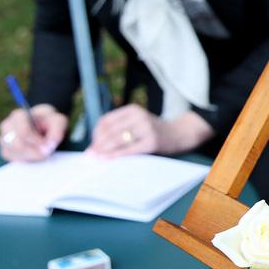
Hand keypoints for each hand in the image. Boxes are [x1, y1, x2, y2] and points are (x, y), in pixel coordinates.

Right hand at [0, 104, 65, 161]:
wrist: (44, 127)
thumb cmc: (48, 122)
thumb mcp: (57, 121)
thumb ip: (57, 129)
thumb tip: (51, 143)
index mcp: (19, 116)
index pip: (23, 132)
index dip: (35, 141)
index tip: (46, 145)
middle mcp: (7, 127)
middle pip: (16, 145)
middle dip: (33, 152)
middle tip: (45, 153)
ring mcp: (3, 139)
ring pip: (12, 154)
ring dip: (29, 156)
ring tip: (40, 153)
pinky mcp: (5, 151)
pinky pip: (12, 160)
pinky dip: (25, 160)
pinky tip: (33, 156)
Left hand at [88, 105, 212, 158]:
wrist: (179, 134)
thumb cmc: (152, 131)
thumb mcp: (137, 123)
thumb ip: (119, 129)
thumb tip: (95, 145)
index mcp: (132, 109)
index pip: (106, 120)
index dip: (96, 133)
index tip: (92, 145)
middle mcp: (139, 116)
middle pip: (111, 130)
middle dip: (98, 144)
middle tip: (90, 155)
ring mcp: (146, 128)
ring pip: (118, 139)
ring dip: (105, 150)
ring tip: (97, 158)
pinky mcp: (152, 141)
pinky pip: (130, 149)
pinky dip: (117, 155)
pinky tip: (110, 159)